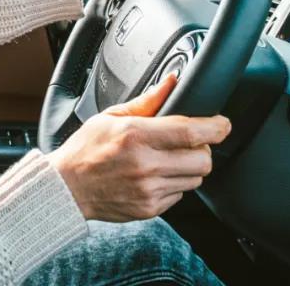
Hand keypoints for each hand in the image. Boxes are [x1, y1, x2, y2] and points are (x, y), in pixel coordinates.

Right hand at [45, 74, 230, 221]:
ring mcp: (148, 190)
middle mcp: (145, 165)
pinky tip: (155, 175)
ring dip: (190, 167)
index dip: (215, 127)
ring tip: (168, 159)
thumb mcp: (111, 116)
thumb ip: (147, 101)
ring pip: (196, 179)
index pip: (190, 132)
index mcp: (135, 136)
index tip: (223, 124)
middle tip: (190, 142)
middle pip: (202, 159)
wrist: (66, 187)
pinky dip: (175, 184)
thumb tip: (171, 82)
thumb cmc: (85, 149)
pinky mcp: (149, 208)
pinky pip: (181, 195)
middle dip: (203, 148)